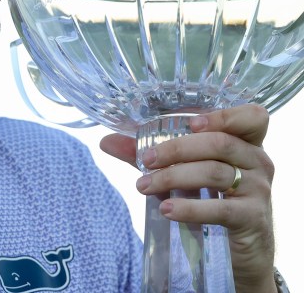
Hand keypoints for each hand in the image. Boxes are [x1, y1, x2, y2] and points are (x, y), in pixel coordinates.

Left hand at [100, 104, 275, 292]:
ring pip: (214, 172)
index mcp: (246, 141)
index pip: (251, 117)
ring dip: (173, 177)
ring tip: (144, 186)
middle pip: (218, 143)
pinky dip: (189, 207)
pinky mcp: (252, 218)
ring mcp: (259, 190)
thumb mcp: (186, 169)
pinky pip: (219, 209)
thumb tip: (106, 141)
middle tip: (146, 159)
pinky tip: (167, 209)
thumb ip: (151, 153)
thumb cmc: (213, 197)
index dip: (223, 116)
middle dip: (176, 149)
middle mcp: (258, 161)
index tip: (190, 123)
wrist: (242, 248)